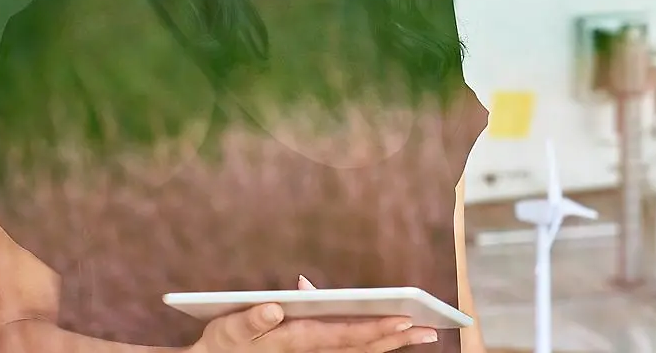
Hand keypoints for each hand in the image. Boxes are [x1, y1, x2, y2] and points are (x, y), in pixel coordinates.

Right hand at [189, 281, 437, 352]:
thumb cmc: (225, 341)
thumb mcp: (229, 329)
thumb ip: (251, 320)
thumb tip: (275, 307)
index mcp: (296, 340)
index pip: (345, 336)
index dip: (375, 330)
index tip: (404, 320)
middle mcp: (312, 350)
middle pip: (362, 347)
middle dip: (397, 338)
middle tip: (430, 329)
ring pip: (362, 351)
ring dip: (393, 343)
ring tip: (424, 332)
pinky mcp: (315, 350)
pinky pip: (351, 349)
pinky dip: (375, 342)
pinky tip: (394, 333)